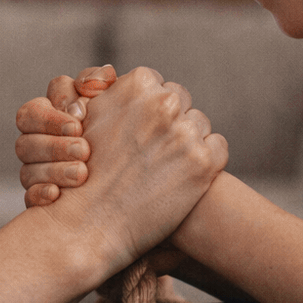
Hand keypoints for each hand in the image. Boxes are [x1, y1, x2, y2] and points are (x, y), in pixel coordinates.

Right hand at [33, 66, 226, 275]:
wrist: (90, 223)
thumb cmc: (85, 174)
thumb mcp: (91, 118)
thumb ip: (117, 94)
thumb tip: (131, 78)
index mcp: (137, 84)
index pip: (159, 86)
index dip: (149, 111)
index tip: (138, 133)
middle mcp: (164, 103)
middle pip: (182, 102)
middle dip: (170, 123)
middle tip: (150, 152)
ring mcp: (185, 133)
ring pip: (200, 125)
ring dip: (188, 142)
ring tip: (162, 168)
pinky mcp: (203, 163)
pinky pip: (218, 147)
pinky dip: (206, 161)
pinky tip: (182, 177)